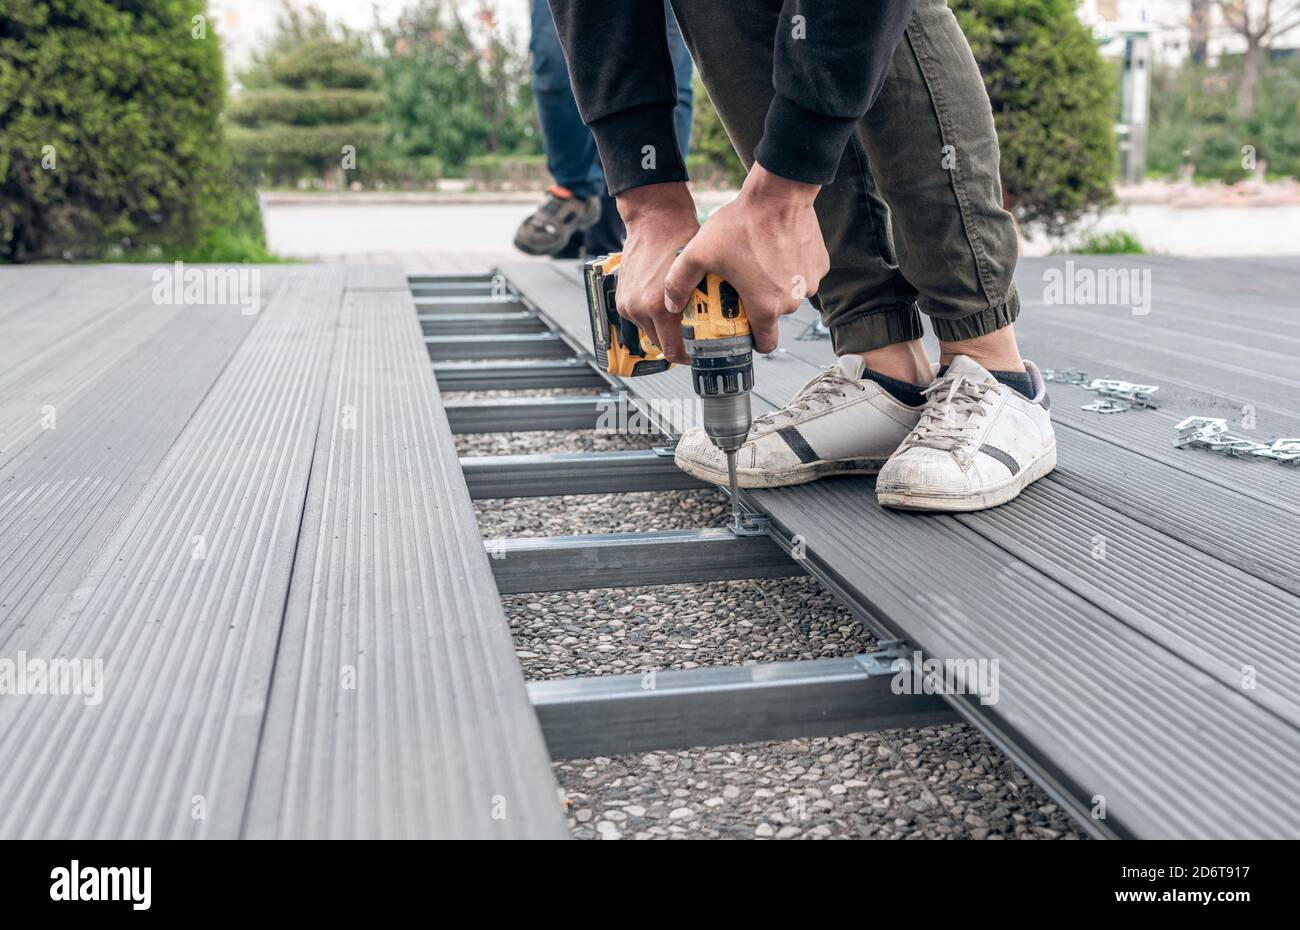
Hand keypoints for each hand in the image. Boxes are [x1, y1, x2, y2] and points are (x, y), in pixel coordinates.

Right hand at [612, 182, 699, 363]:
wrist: (654, 220)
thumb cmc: (679, 239)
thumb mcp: (699, 277)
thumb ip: (703, 306)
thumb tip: (719, 328)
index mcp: (658, 307)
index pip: (673, 351)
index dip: (689, 357)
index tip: (699, 355)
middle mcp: (639, 309)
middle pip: (661, 345)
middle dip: (678, 342)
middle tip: (696, 337)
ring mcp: (627, 305)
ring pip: (650, 332)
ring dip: (665, 329)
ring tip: (681, 317)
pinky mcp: (622, 299)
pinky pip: (640, 319)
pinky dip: (653, 317)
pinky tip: (666, 305)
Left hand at [663, 163, 827, 354]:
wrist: (779, 192)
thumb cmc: (742, 224)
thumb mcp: (699, 253)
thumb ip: (679, 282)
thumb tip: (671, 305)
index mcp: (766, 307)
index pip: (765, 344)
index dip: (753, 341)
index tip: (743, 330)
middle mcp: (792, 301)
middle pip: (775, 316)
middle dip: (760, 306)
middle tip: (743, 286)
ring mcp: (810, 283)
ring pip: (790, 295)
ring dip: (776, 286)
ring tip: (759, 263)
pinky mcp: (820, 265)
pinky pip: (803, 276)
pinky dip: (791, 269)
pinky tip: (776, 251)